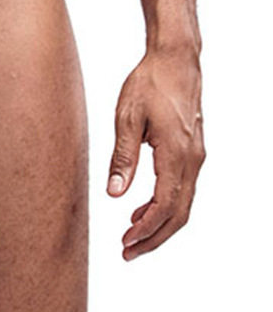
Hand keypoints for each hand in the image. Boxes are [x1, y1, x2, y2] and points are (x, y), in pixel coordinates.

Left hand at [107, 48, 205, 259]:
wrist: (175, 60)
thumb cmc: (149, 83)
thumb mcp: (126, 117)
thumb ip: (122, 158)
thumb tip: (115, 194)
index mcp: (177, 153)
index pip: (165, 205)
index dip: (146, 230)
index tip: (126, 243)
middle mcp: (193, 159)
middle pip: (179, 213)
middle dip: (154, 237)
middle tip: (128, 251)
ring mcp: (196, 156)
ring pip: (183, 203)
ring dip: (159, 223)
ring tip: (131, 235)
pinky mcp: (192, 150)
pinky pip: (183, 188)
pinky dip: (165, 205)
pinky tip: (142, 208)